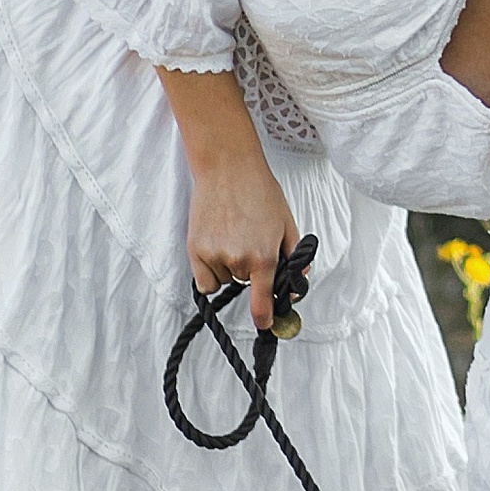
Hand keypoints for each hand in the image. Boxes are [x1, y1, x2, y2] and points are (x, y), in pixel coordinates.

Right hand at [184, 160, 301, 329]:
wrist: (227, 167)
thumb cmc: (259, 190)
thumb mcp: (287, 223)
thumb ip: (294, 258)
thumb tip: (296, 284)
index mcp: (263, 256)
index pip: (262, 302)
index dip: (265, 317)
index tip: (266, 323)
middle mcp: (237, 260)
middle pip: (246, 283)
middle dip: (251, 269)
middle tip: (249, 238)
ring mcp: (213, 255)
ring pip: (226, 279)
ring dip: (230, 266)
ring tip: (231, 233)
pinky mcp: (194, 249)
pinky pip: (205, 280)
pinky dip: (211, 270)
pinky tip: (216, 244)